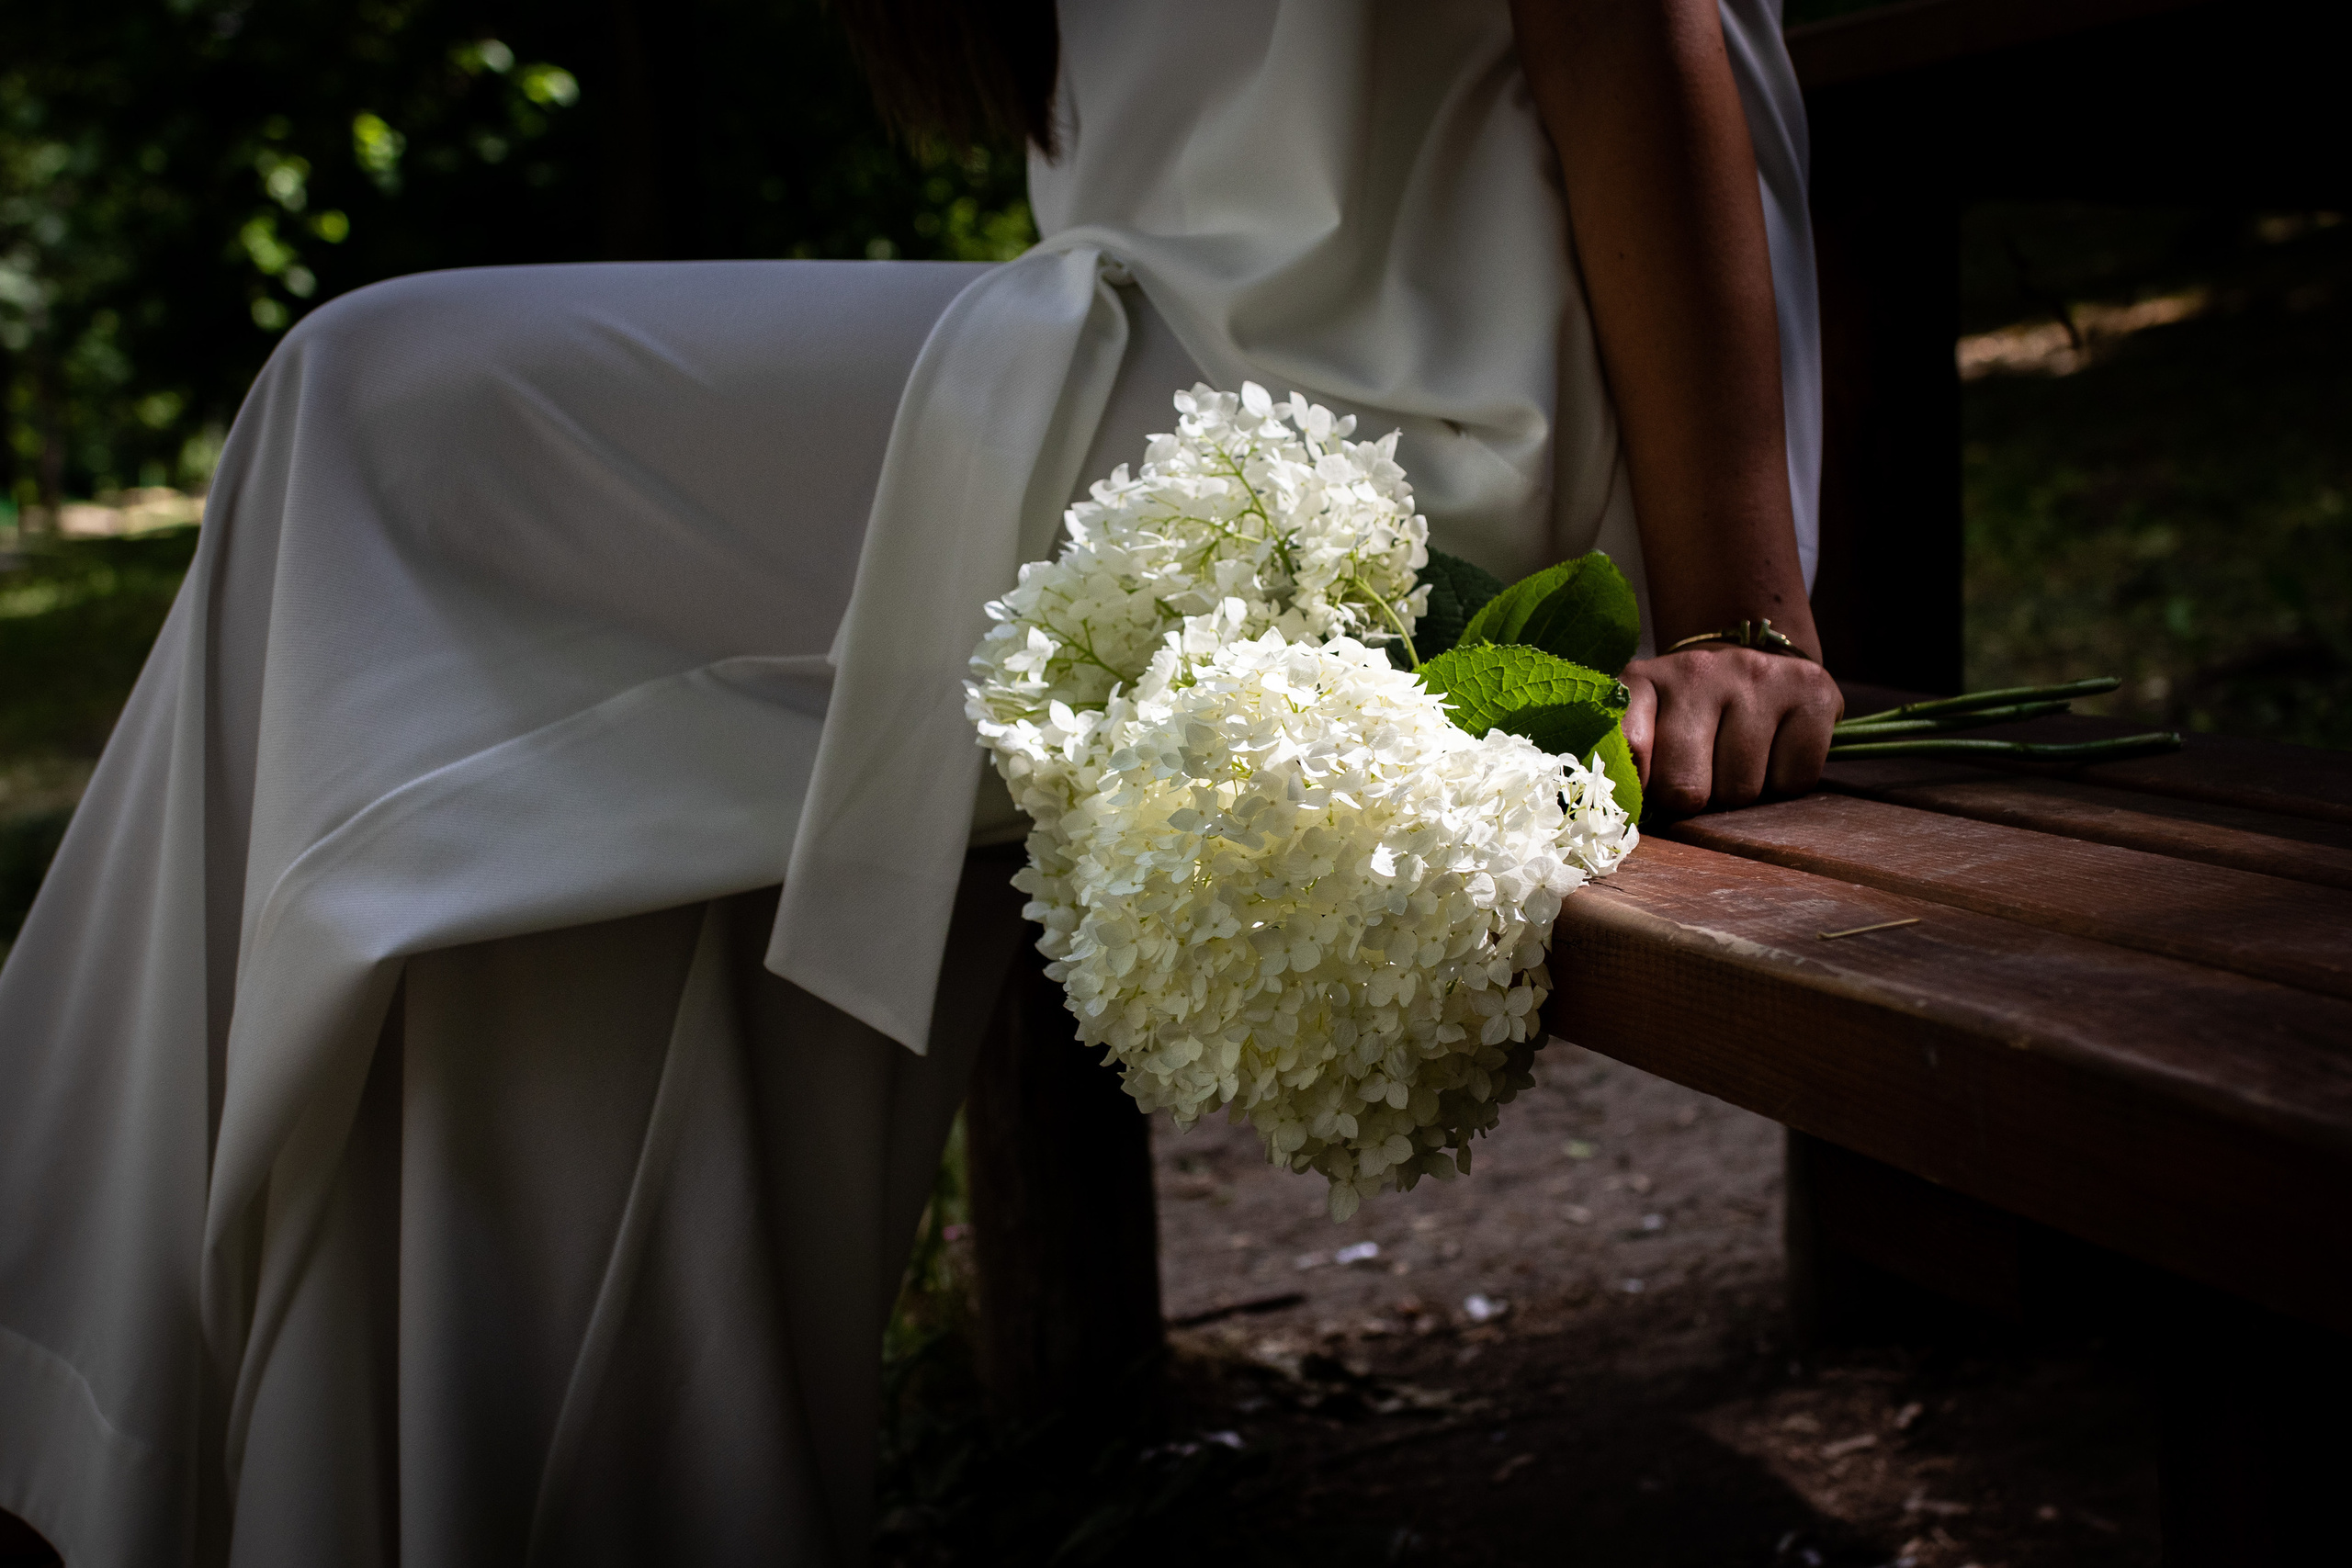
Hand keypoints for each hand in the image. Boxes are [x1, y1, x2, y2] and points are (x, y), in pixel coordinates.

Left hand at [1621, 647, 1842, 815]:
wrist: (1753, 662)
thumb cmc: (1689, 713)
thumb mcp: (1641, 722)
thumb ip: (1622, 758)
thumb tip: (1623, 810)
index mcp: (1644, 679)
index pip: (1628, 749)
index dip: (1637, 789)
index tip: (1646, 793)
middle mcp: (1698, 670)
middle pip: (1685, 788)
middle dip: (1691, 799)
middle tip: (1698, 776)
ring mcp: (1757, 676)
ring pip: (1741, 790)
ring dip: (1738, 792)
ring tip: (1736, 760)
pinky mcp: (1812, 691)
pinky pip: (1794, 781)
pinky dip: (1785, 784)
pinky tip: (1774, 753)